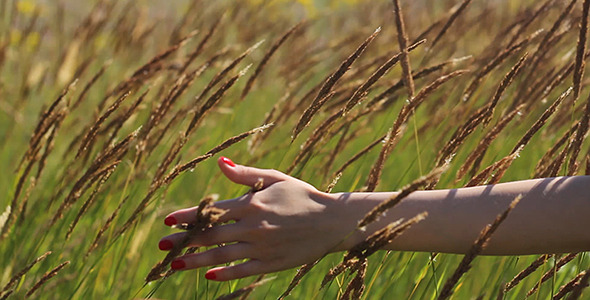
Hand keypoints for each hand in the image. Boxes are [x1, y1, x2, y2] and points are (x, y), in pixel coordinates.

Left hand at [159, 157, 359, 280]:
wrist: (333, 220)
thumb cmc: (303, 195)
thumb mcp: (275, 179)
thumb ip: (246, 174)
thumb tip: (219, 163)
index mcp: (252, 203)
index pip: (212, 210)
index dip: (188, 216)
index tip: (168, 221)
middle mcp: (253, 226)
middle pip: (211, 235)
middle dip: (184, 241)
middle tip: (162, 246)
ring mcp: (262, 246)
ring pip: (223, 255)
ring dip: (197, 261)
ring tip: (175, 264)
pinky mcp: (272, 263)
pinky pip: (243, 270)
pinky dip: (225, 274)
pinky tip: (209, 276)